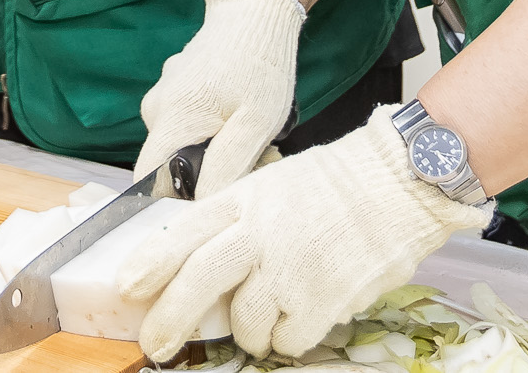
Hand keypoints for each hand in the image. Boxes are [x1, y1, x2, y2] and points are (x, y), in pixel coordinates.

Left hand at [118, 107, 489, 361]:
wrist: (398, 182)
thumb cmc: (335, 184)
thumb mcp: (272, 185)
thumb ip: (236, 220)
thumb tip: (198, 262)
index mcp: (245, 199)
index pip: (186, 231)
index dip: (152, 262)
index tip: (128, 287)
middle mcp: (261, 233)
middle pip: (200, 282)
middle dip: (171, 320)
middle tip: (157, 345)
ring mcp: (291, 269)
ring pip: (246, 323)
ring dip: (250, 332)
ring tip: (267, 317)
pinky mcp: (323, 300)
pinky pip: (288, 339)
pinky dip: (289, 337)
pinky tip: (302, 317)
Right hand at [135, 0, 304, 196]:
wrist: (256, 13)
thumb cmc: (259, 67)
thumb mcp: (254, 124)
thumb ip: (224, 168)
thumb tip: (199, 205)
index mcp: (169, 119)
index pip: (146, 181)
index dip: (170, 202)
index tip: (208, 203)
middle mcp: (155, 109)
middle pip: (168, 164)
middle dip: (207, 175)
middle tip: (255, 162)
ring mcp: (162, 95)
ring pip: (180, 144)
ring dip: (213, 151)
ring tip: (254, 137)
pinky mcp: (174, 88)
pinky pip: (185, 123)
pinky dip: (211, 130)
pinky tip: (240, 117)